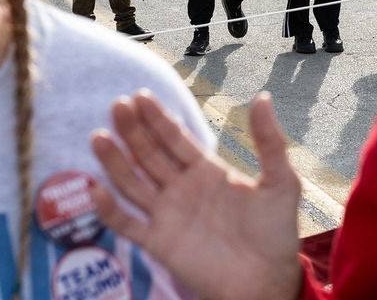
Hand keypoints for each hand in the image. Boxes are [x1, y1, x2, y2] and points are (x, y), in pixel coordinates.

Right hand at [91, 91, 302, 299]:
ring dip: (115, 161)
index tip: (140, 95)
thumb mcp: (281, 181)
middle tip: (116, 105)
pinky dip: (109, 209)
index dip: (158, 118)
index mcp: (207, 171)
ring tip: (98, 137)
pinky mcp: (159, 243)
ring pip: (133, 183)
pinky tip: (96, 190)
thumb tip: (263, 97)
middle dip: (133, 131)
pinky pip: (128, 224)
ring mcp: (168, 215)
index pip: (176, 138)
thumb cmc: (277, 233)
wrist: (268, 281)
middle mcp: (182, 189)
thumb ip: (269, 141)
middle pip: (150, 154)